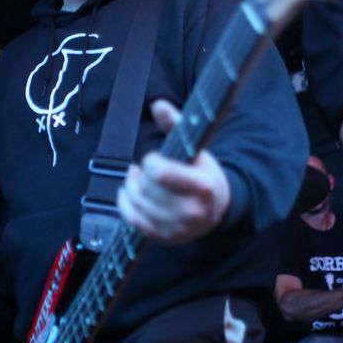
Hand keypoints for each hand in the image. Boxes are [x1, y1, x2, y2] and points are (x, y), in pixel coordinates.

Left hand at [117, 99, 230, 243]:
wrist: (217, 211)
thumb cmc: (203, 175)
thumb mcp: (196, 150)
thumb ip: (177, 126)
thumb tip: (158, 105)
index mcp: (203, 186)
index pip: (161, 173)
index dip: (151, 162)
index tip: (154, 159)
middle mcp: (192, 210)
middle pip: (148, 189)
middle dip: (139, 176)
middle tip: (141, 170)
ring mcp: (178, 227)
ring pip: (138, 205)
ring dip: (130, 188)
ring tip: (135, 180)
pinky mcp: (166, 237)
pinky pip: (134, 221)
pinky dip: (125, 205)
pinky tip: (126, 194)